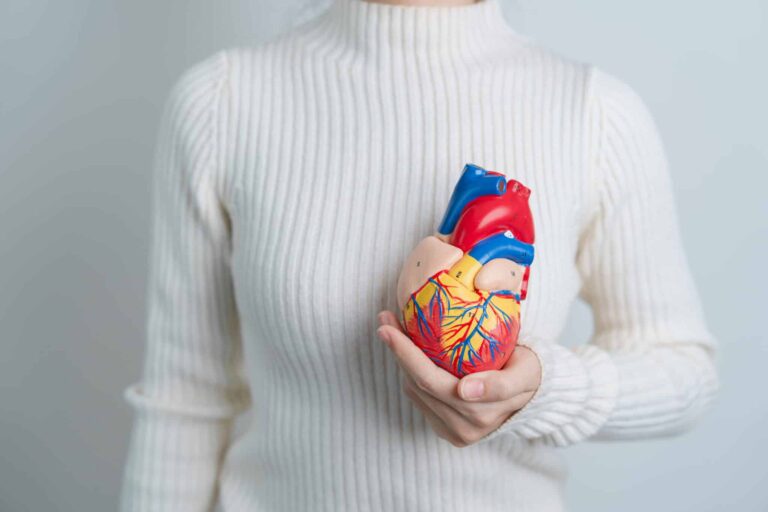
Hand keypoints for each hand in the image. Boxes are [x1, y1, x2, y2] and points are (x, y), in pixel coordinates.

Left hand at [376, 310, 541, 446]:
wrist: (533, 395)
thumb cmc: (528, 372)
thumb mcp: (524, 373)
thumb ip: (501, 384)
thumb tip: (464, 390)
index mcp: (481, 413)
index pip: (430, 380)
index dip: (405, 354)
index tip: (387, 328)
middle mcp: (465, 427)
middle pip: (418, 384)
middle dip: (397, 350)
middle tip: (384, 319)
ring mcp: (455, 432)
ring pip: (415, 391)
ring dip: (401, 361)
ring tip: (393, 329)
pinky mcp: (447, 431)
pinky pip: (420, 398)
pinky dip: (412, 374)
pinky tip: (410, 352)